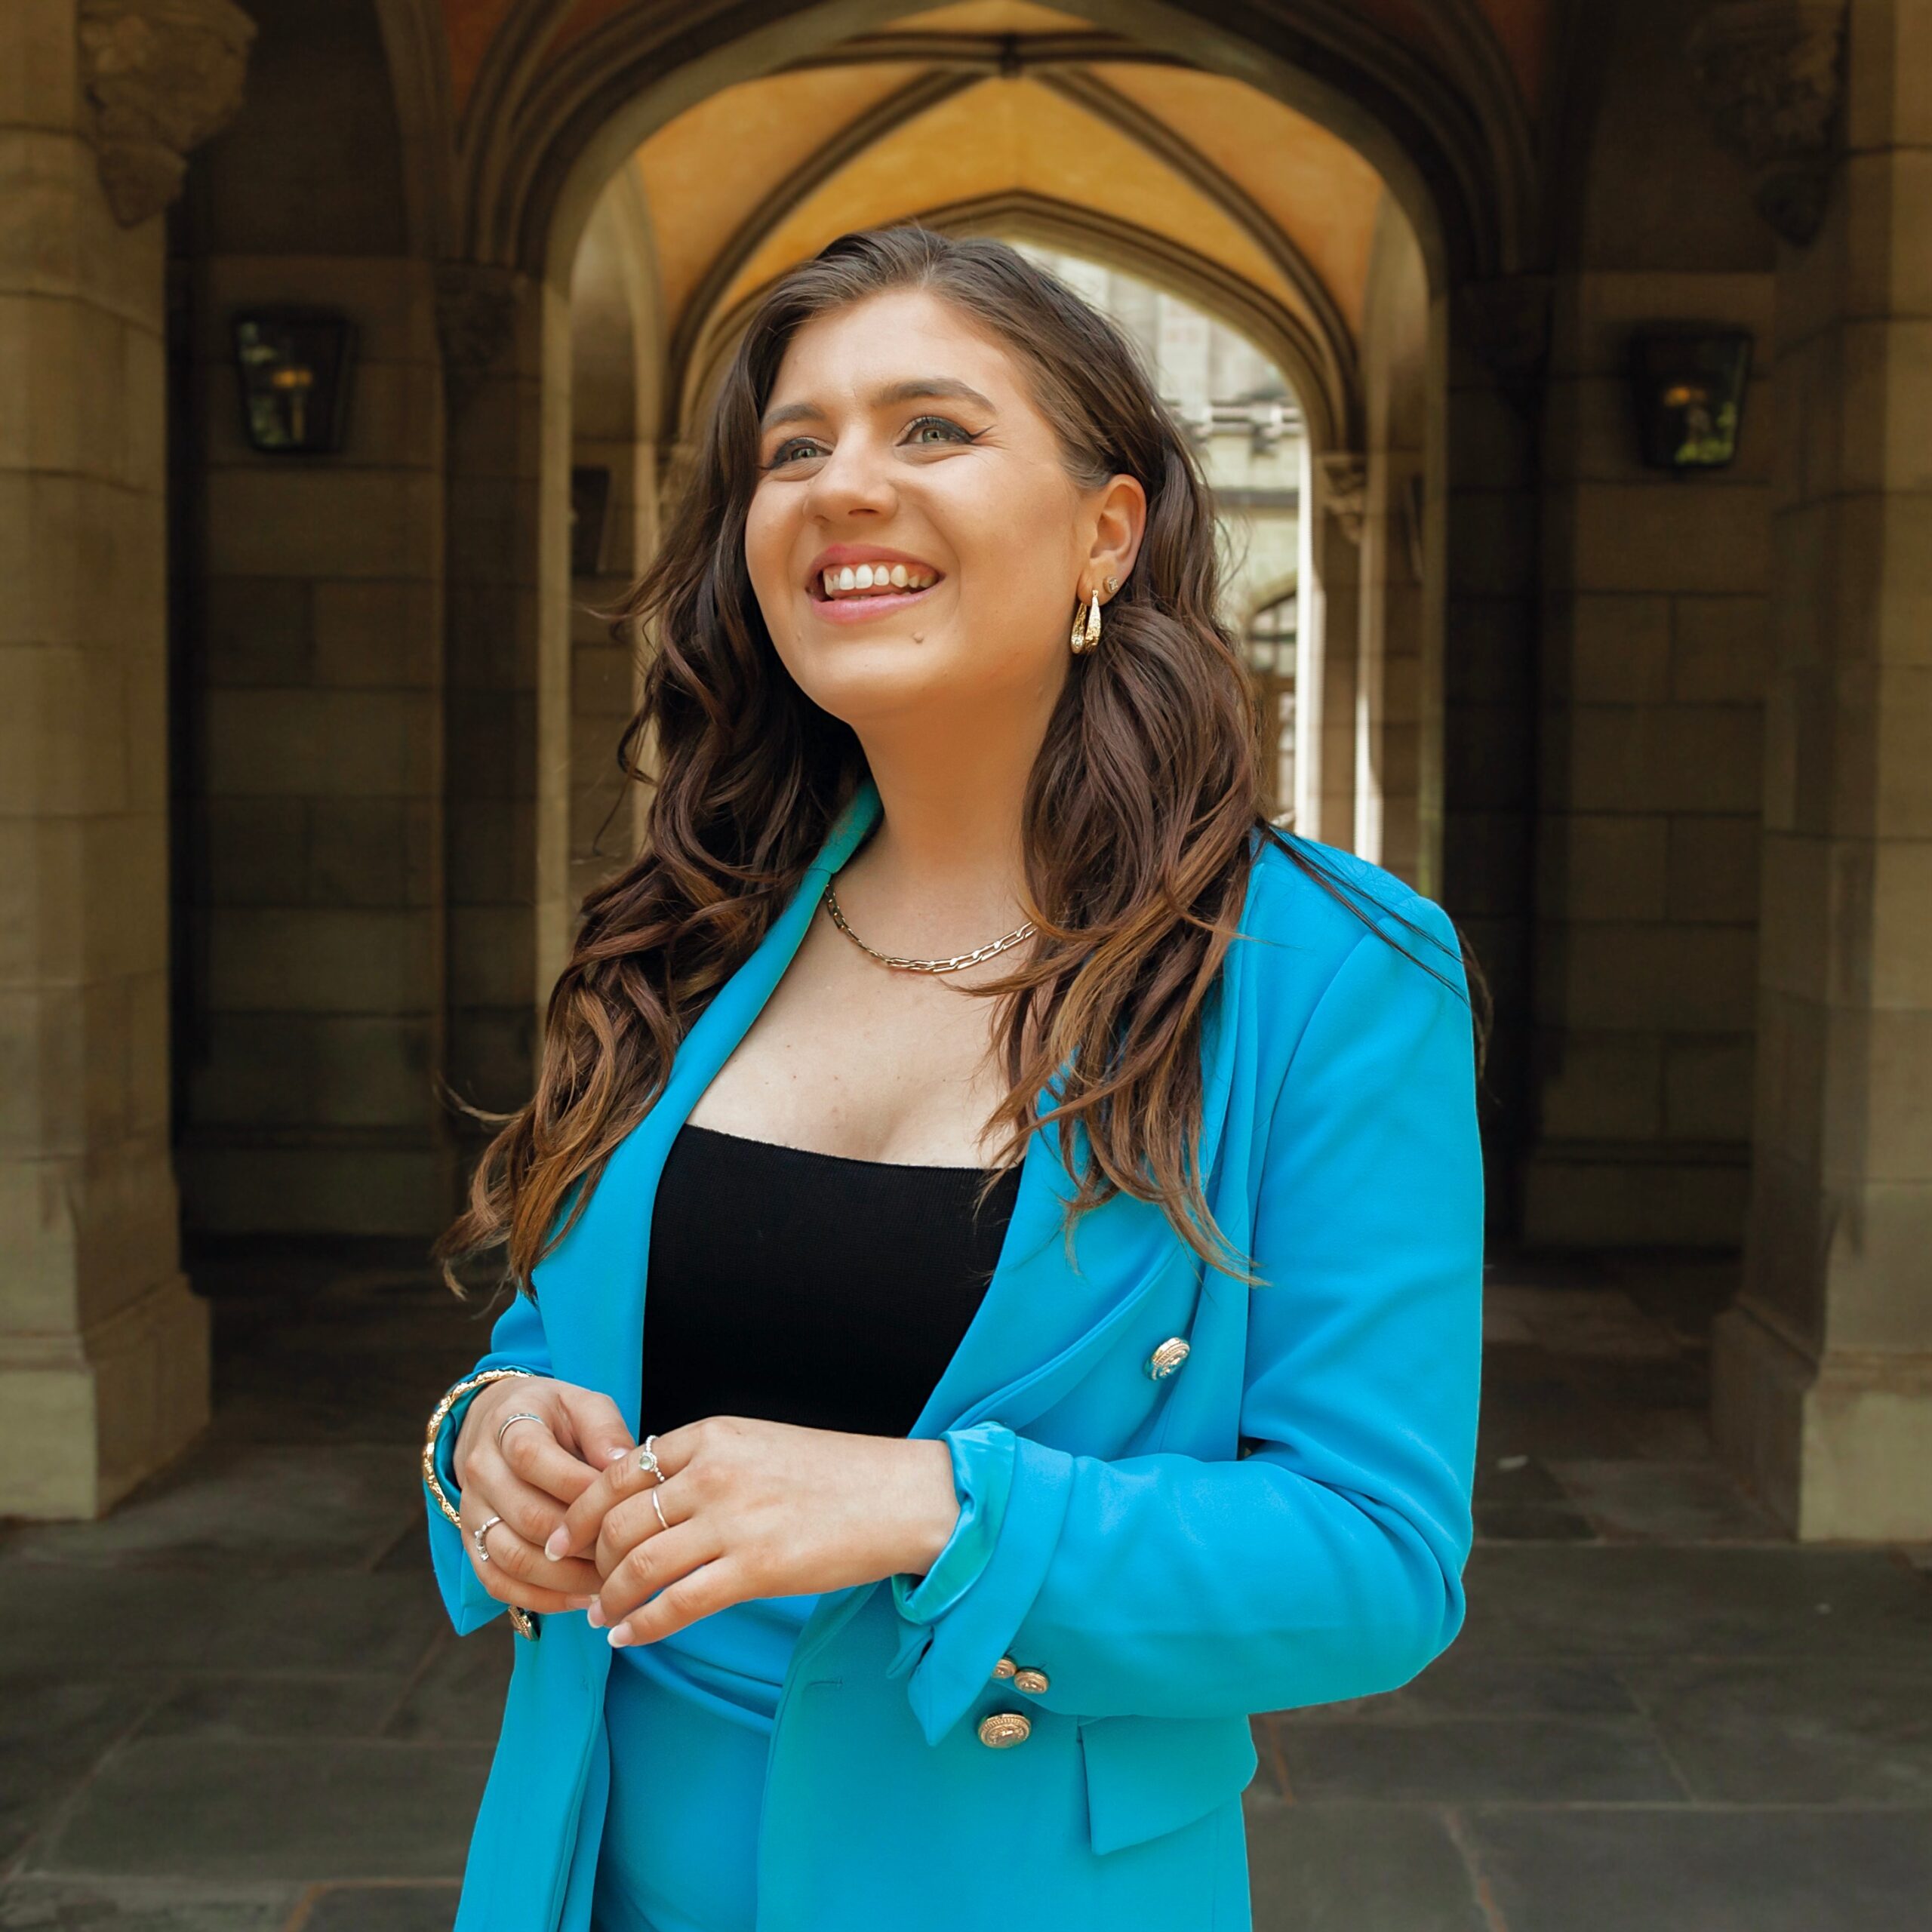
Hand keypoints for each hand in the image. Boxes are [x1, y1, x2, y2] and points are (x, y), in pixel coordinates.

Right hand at [451, 1376, 638, 1616]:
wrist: (499, 1424)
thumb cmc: (554, 1417)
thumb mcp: (582, 1404)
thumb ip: (603, 1430)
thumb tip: (623, 1463)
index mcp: (508, 1426)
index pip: (534, 1459)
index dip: (578, 1486)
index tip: (620, 1503)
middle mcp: (482, 1471)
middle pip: (528, 1516)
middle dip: (582, 1540)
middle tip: (624, 1552)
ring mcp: (472, 1511)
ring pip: (512, 1556)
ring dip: (565, 1577)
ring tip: (609, 1582)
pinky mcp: (471, 1543)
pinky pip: (498, 1582)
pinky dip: (540, 1598)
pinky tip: (581, 1598)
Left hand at [543, 1415, 959, 1646]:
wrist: (900, 1496)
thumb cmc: (835, 1473)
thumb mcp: (760, 1443)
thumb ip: (706, 1460)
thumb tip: (649, 1488)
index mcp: (713, 1435)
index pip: (620, 1471)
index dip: (583, 1510)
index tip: (566, 1536)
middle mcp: (715, 1472)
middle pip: (621, 1520)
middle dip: (590, 1558)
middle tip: (581, 1582)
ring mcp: (735, 1521)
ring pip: (642, 1563)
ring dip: (610, 1595)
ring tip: (600, 1614)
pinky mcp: (757, 1568)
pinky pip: (678, 1603)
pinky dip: (643, 1623)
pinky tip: (629, 1635)